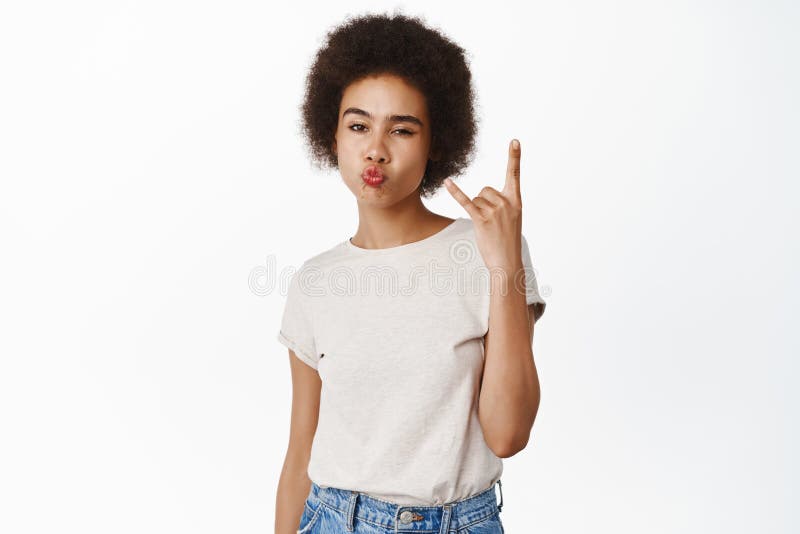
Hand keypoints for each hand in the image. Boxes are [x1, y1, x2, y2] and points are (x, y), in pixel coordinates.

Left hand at [444, 139, 523, 271]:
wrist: (507, 262)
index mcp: (516, 201)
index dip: (514, 157)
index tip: (514, 141)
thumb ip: (503, 204)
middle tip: (491, 222)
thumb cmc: (507, 242)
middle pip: (485, 189)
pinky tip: (447, 182)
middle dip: (483, 203)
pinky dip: (455, 192)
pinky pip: (466, 201)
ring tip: (487, 226)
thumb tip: (483, 195)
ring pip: (477, 198)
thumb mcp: (512, 219)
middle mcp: (506, 203)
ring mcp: (494, 211)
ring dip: (477, 211)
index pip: (515, 175)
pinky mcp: (481, 219)